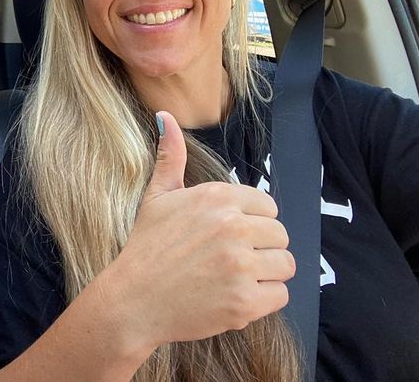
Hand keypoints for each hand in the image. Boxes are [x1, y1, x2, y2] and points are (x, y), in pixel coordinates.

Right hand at [99, 112, 293, 358]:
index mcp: (216, 198)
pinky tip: (235, 296)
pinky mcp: (245, 302)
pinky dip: (263, 300)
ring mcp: (240, 265)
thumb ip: (171, 157)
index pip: (268, 206)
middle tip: (231, 260)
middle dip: (261, 248)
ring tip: (236, 278)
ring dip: (266, 274)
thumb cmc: (146, 248)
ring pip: (285, 265)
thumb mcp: (156, 197)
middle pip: (280, 235)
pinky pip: (280, 295)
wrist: (133, 300)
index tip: (230, 235)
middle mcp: (233, 227)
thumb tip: (165, 116)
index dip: (252, 221)